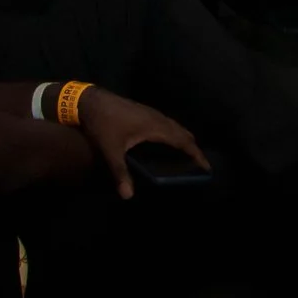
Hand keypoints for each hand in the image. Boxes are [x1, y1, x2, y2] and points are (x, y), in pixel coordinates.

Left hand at [75, 89, 206, 198]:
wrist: (91, 100)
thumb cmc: (103, 124)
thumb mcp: (110, 150)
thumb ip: (120, 172)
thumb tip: (128, 196)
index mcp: (155, 127)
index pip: (183, 141)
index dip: (196, 154)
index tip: (206, 166)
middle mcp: (158, 118)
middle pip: (183, 132)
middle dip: (193, 147)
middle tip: (198, 163)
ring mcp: (151, 112)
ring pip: (175, 126)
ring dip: (183, 139)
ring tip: (187, 153)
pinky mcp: (145, 111)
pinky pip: (167, 123)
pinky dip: (174, 133)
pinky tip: (167, 141)